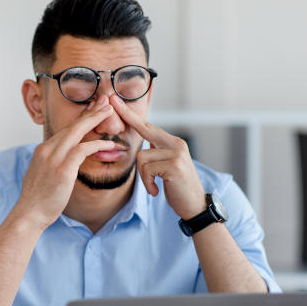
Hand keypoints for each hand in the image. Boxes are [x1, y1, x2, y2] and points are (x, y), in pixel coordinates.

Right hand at [15, 100, 116, 229]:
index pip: (64, 129)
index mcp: (42, 150)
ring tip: (109, 112)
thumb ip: (53, 164)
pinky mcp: (63, 169)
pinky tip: (109, 143)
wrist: (29, 213)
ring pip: (77, 132)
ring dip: (95, 120)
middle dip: (90, 112)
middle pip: (71, 125)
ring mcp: (54, 158)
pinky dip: (97, 144)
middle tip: (105, 101)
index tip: (92, 109)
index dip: (80, 119)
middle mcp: (47, 149)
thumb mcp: (42, 175)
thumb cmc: (38, 200)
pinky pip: (83, 149)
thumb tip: (64, 163)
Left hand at [109, 95, 205, 219]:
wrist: (194, 205)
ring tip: (154, 185)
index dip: (131, 115)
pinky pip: (147, 170)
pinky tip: (156, 191)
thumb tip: (144, 142)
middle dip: (127, 116)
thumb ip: (157, 152)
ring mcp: (176, 154)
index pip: (149, 126)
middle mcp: (176, 144)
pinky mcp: (174, 165)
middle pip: (144, 129)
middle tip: (112, 100)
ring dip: (143, 176)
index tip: (116, 100)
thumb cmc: (177, 187)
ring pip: (141, 158)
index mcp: (173, 143)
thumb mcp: (167, 166)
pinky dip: (148, 183)